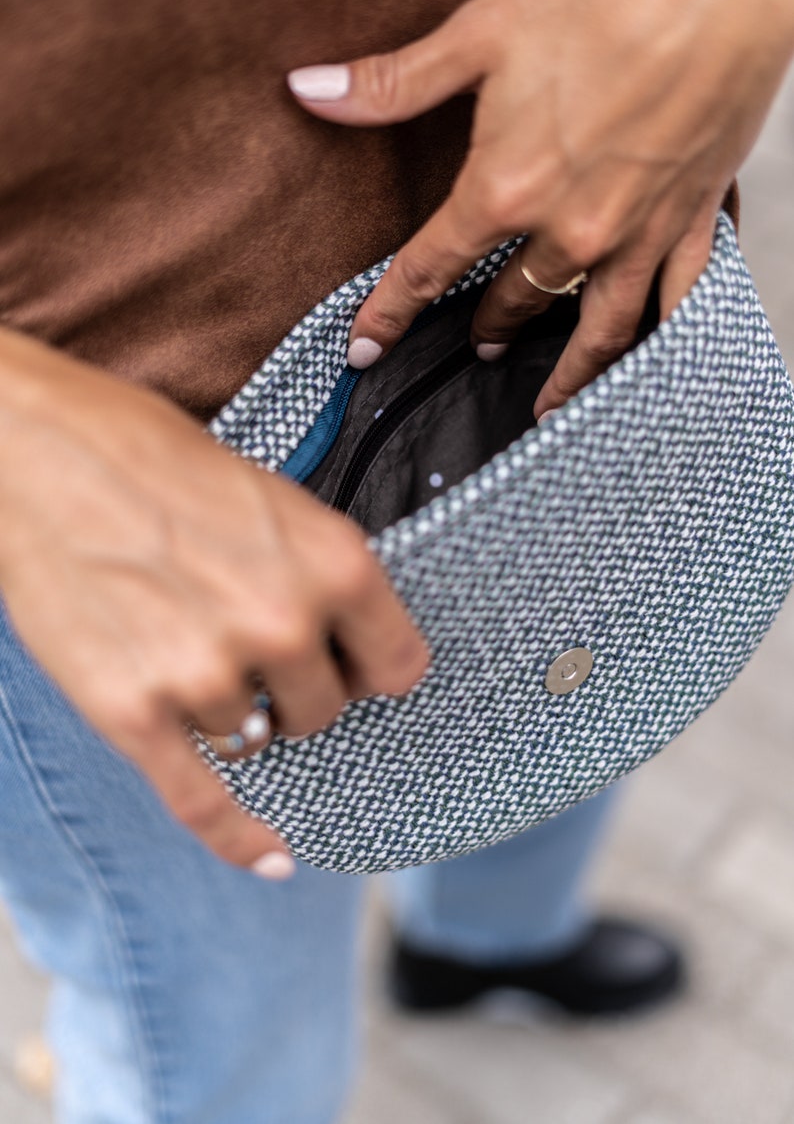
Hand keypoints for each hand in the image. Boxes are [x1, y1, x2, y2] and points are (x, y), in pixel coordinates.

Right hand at [0, 332, 427, 874]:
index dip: (373, 666)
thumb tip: (351, 641)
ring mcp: (206, 673)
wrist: (32, 451)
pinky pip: (202, 801)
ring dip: (231, 709)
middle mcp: (281, 623)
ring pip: (255, 740)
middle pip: (325, 713)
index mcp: (332, 562)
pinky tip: (271, 857)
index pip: (399, 666)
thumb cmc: (150, 455)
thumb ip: (318, 574)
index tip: (356, 668)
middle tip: (250, 645)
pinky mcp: (133, 711)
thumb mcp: (269, 496)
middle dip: (296, 689)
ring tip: (183, 642)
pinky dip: (239, 837)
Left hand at [288, 0, 793, 416]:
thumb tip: (309, 91)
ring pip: (597, 328)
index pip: (428, 271)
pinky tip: (649, 359)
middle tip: (477, 348)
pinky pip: (678, 301)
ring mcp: (637, 232)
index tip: (364, 350)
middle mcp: (570, 229)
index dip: (389, 314)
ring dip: (567, 370)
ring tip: (549, 399)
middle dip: (487, 329)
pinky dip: (660, 338)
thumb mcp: (482, 32)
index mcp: (506, 188)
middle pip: (514, 302)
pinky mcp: (695, 216)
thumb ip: (394, 83)